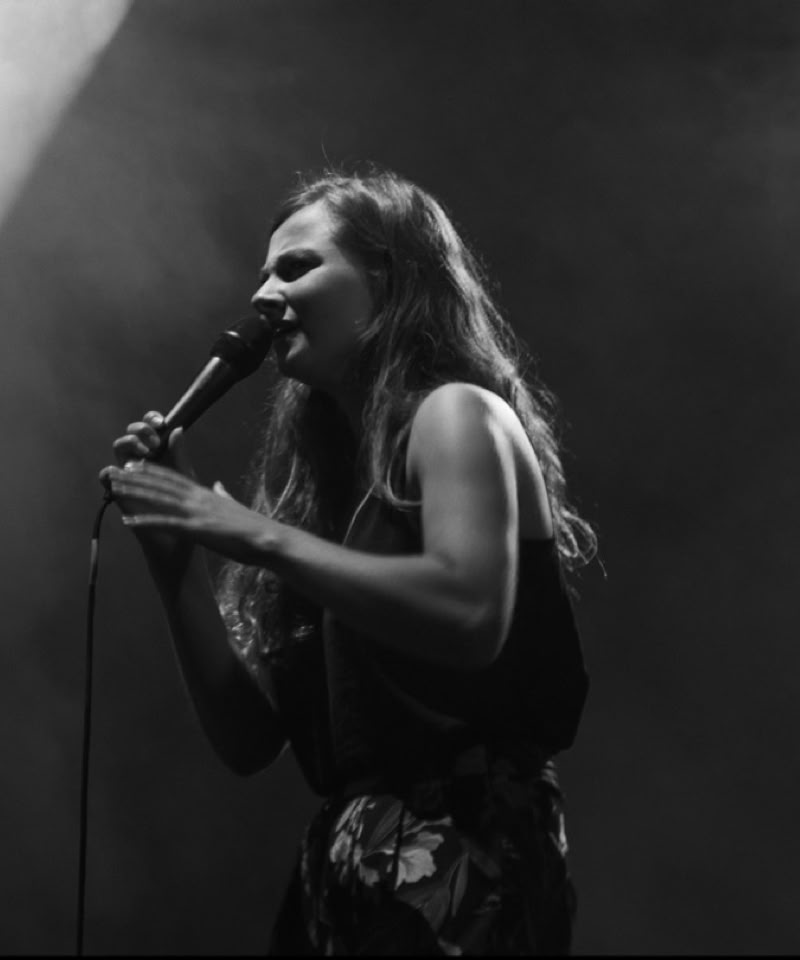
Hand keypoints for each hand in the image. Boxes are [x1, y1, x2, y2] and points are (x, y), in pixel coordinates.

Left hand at [99, 459, 275, 564]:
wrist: (267, 539)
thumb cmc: (253, 528)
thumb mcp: (234, 506)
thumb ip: (223, 494)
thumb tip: (218, 486)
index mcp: (206, 494)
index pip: (174, 477)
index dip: (152, 470)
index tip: (134, 465)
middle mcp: (198, 498)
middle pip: (161, 484)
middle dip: (135, 477)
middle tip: (114, 471)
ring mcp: (196, 513)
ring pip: (159, 499)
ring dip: (135, 493)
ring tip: (114, 488)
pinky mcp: (197, 529)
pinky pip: (166, 524)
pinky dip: (146, 522)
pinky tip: (128, 521)